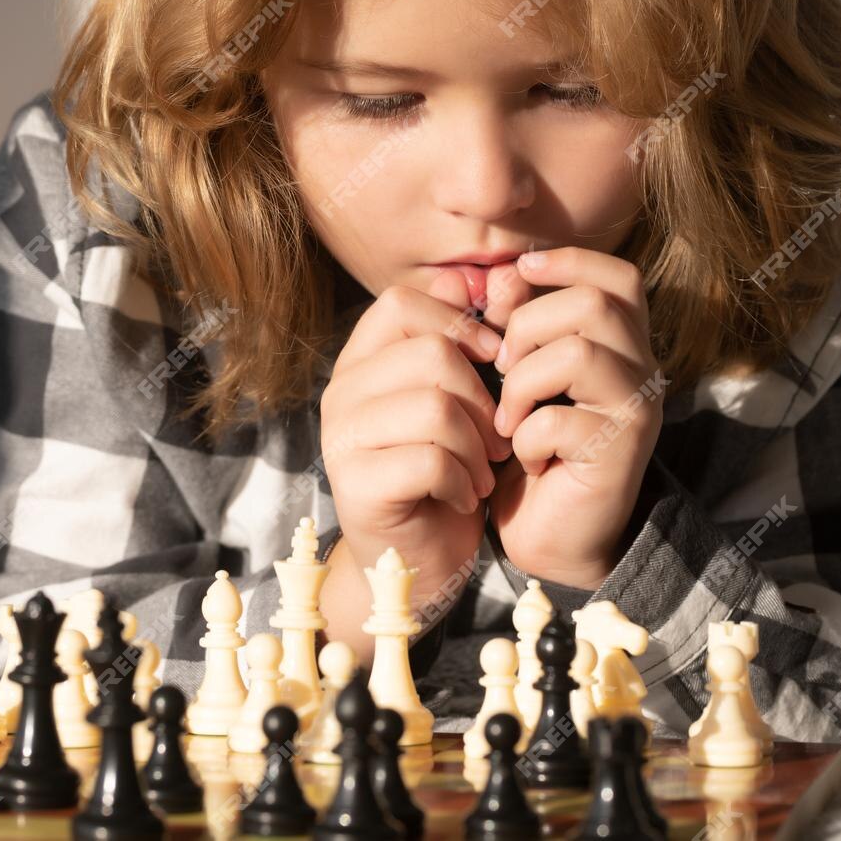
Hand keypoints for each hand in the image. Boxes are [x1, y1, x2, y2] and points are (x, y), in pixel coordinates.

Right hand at [319, 269, 515, 603]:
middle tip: (495, 435)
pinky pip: (431, 458)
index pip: (401, 301)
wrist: (416, 564)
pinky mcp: (357, 484)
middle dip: (482, 396)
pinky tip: (465, 496)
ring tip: (481, 470)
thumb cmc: (443, 474)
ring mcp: (342, 439)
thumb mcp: (457, 400)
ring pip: (435, 405)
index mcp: (360, 361)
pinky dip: (463, 479)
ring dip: (476, 443)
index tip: (494, 359)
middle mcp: (341, 392)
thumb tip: (499, 277)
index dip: (460, 323)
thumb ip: (468, 342)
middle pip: (431, 353)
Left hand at [485, 247, 665, 589]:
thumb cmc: (534, 448)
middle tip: (503, 366)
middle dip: (529, 325)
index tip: (520, 270)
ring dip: (523, 381)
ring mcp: (636, 411)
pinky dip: (527, 435)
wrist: (552, 536)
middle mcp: (642, 371)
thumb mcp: (519, 375)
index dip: (571, 261)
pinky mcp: (619, 454)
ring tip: (509, 417)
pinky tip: (525, 457)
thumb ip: (516, 323)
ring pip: (579, 353)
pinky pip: (560, 419)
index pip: (619, 278)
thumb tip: (503, 275)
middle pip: (595, 304)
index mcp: (622, 345)